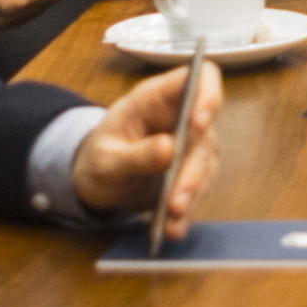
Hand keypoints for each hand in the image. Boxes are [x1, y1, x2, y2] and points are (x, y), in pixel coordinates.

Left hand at [71, 64, 216, 235]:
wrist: (97, 181)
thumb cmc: (98, 156)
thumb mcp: (105, 158)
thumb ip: (134, 154)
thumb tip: (169, 149)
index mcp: (160, 98)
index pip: (201, 78)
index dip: (208, 95)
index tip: (199, 123)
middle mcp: (184, 119)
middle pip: (205, 134)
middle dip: (194, 168)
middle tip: (177, 197)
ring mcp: (193, 148)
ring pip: (206, 167)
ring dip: (192, 194)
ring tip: (173, 218)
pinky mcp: (193, 175)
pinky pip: (198, 192)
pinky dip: (187, 212)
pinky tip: (173, 228)